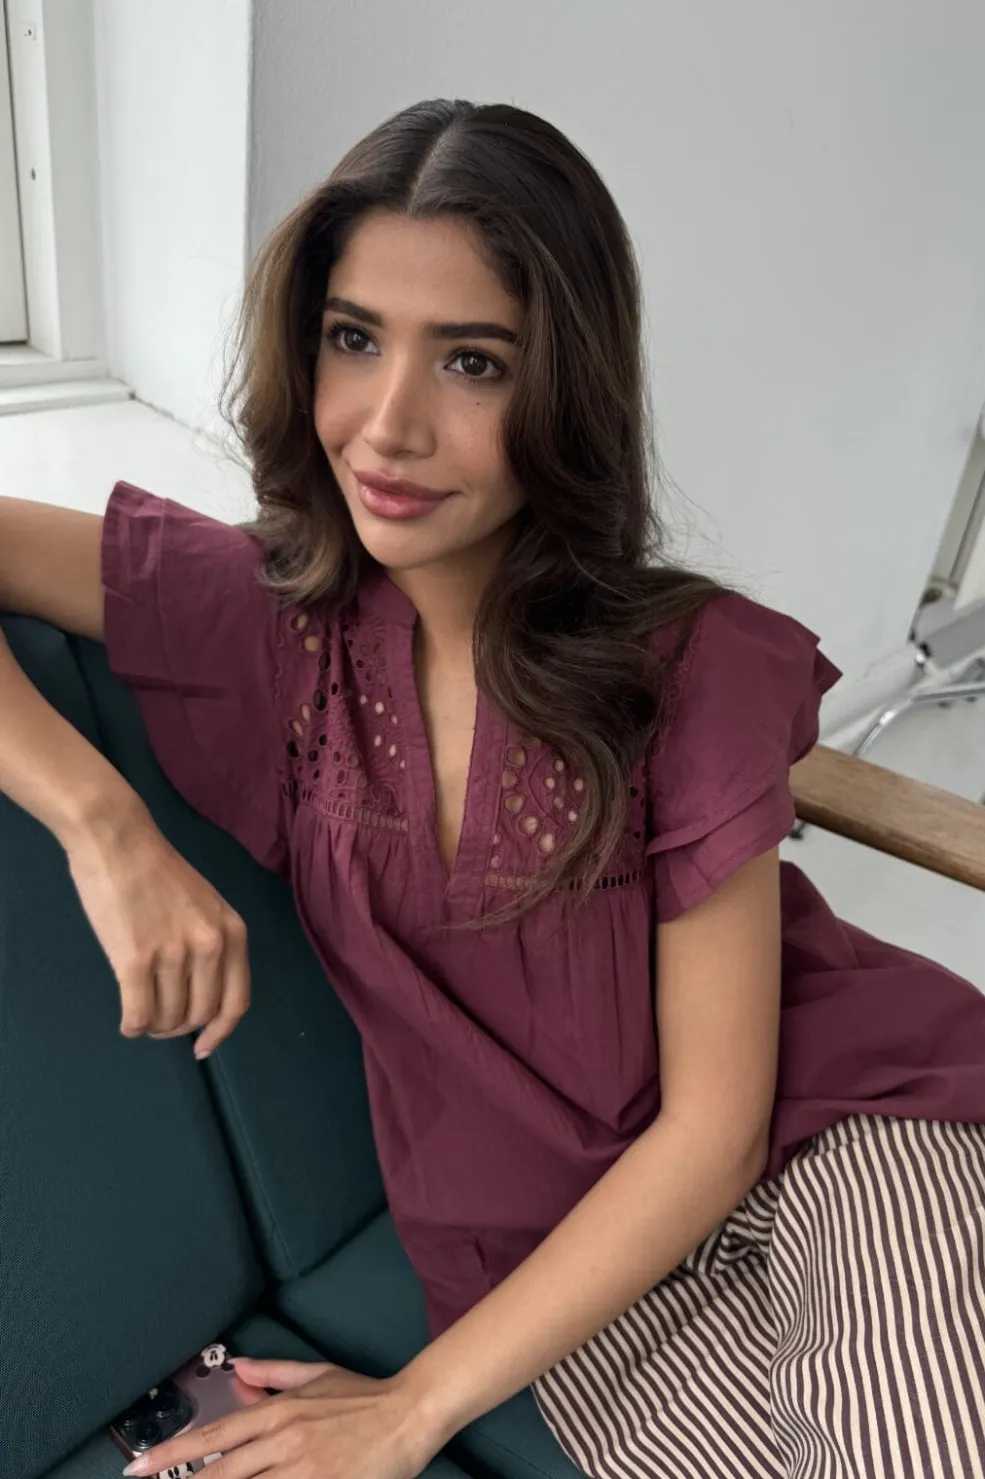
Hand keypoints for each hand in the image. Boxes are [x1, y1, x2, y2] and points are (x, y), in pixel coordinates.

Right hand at [65, 816, 250, 1058]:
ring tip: (141, 1014)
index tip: (203, 1048)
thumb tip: (202, 996)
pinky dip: (132, 1026)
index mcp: (232, 932)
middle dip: (178, 1028)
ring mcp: (173, 953)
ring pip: (166, 1017)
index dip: (220, 1033)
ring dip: (153, 1025)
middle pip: (199, 1015)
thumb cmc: (157, 870)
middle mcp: (210, 946)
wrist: (119, 841)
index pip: (236, 1002)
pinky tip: (127, 1022)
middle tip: (160, 1022)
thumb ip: (212, 945)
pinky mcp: (135, 959)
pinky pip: (138, 1013)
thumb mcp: (206, 906)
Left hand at [120, 1358, 442, 1478]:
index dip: (172, 1454)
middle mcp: (283, 1440)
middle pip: (220, 1472)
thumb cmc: (364, 1397)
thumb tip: (239, 1367)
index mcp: (279, 1410)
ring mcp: (303, 1469)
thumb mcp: (317, 1374)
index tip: (138, 1466)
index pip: (214, 1435)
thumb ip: (274, 1372)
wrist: (410, 1414)